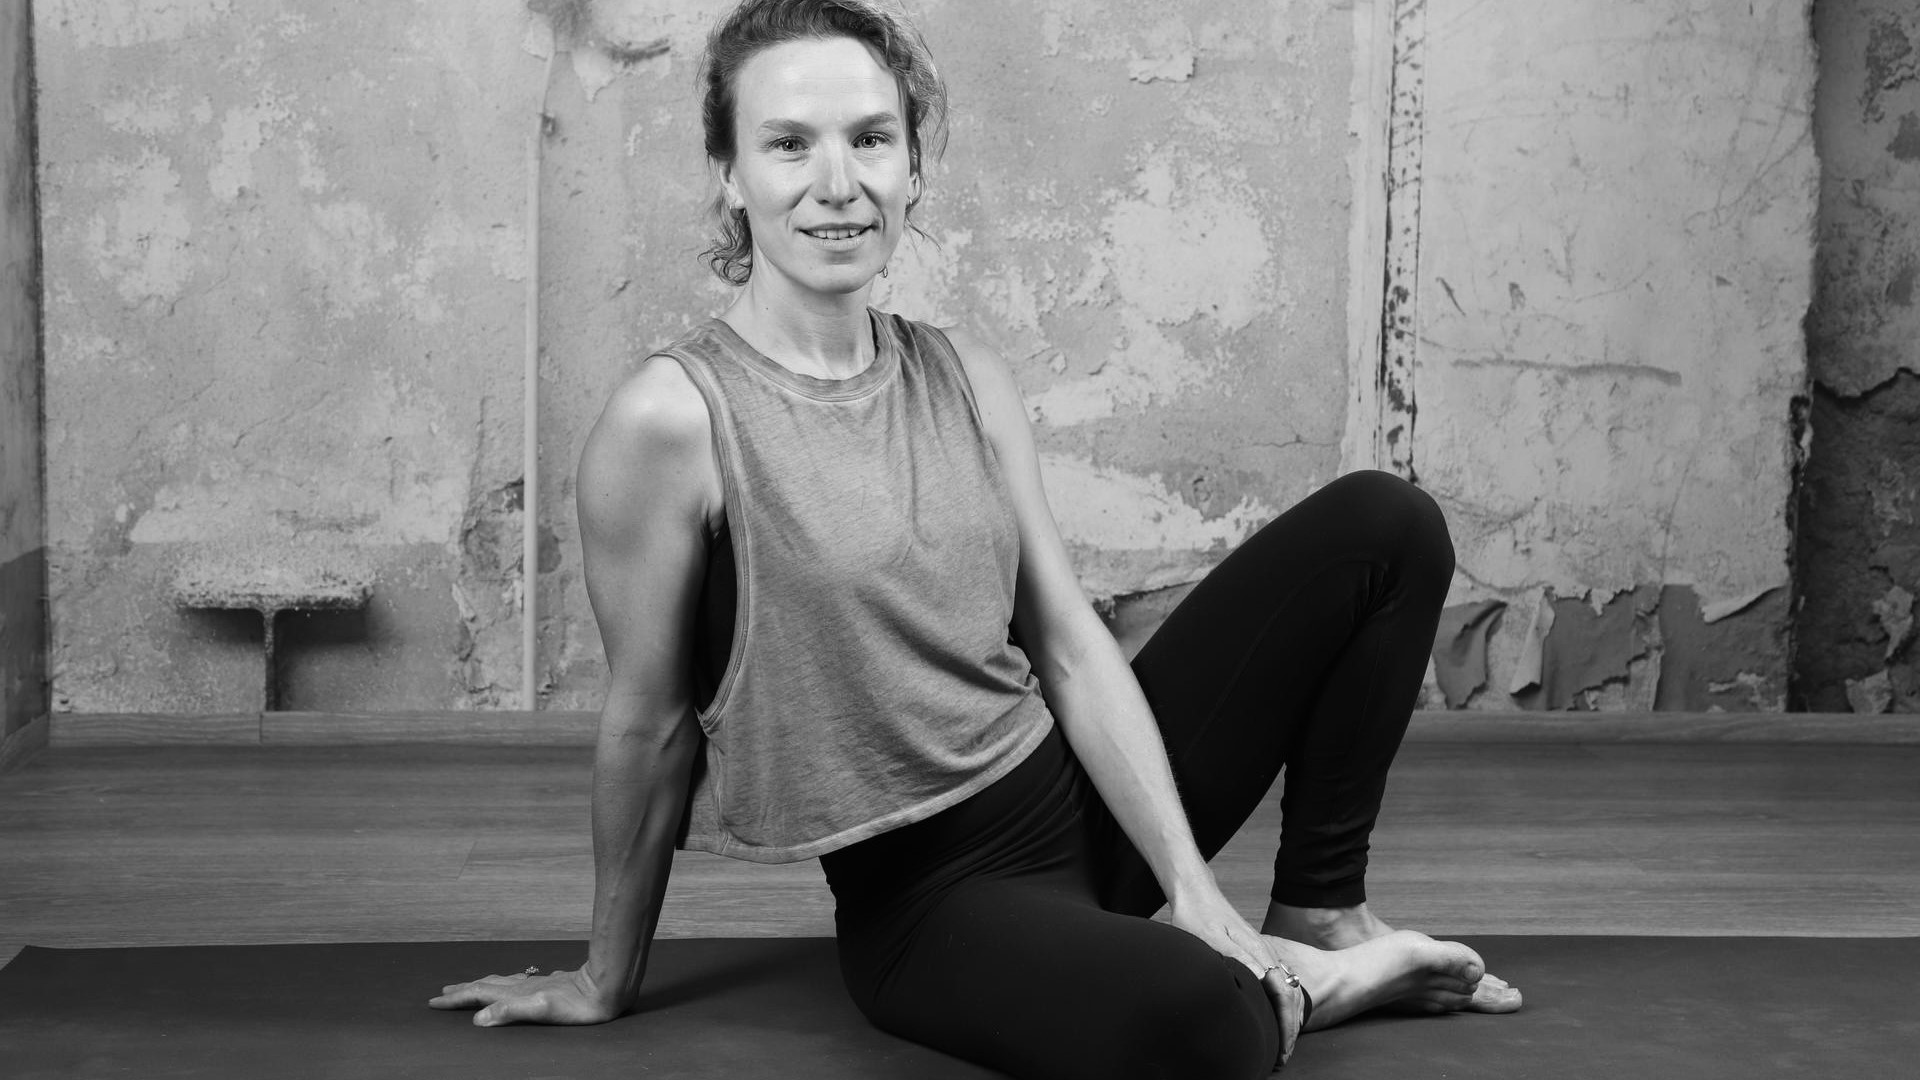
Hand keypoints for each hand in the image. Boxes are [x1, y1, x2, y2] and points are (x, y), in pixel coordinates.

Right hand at [429, 965, 623, 1026]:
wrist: (605, 988)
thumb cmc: (576, 1004)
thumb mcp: (540, 1011)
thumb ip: (508, 1012)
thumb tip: (478, 1019)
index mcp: (516, 994)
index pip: (479, 995)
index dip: (457, 999)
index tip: (435, 1001)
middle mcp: (523, 987)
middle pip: (487, 986)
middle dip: (464, 990)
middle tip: (444, 993)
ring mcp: (536, 985)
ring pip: (502, 983)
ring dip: (483, 985)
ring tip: (471, 986)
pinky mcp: (550, 986)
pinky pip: (520, 984)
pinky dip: (507, 985)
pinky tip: (516, 984)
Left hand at [1166, 887, 1303, 1064]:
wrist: (1196, 893)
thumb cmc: (1198, 916)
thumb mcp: (1211, 938)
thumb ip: (1237, 956)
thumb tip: (1261, 978)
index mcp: (1259, 952)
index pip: (1283, 996)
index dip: (1285, 1025)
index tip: (1283, 1049)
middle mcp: (1266, 954)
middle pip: (1290, 997)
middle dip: (1289, 1029)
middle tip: (1281, 1057)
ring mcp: (1263, 953)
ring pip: (1286, 992)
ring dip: (1286, 1019)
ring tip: (1280, 1045)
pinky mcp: (1255, 954)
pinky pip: (1277, 984)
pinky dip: (1280, 1006)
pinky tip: (1272, 1018)